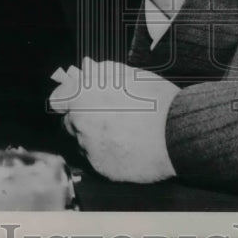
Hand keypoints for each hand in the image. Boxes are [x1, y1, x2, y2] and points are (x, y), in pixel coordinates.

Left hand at [49, 58, 179, 182]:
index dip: (70, 97)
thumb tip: (89, 69)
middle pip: (70, 122)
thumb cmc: (156, 100)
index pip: (59, 99)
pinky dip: (107, 153)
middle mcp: (81, 125)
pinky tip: (126, 145)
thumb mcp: (131, 75)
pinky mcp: (103, 170)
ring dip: (94, 136)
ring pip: (83, 142)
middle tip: (105, 113)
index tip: (77, 98)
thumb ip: (103, 72)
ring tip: (120, 130)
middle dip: (83, 117)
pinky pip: (97, 159)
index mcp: (83, 97)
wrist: (178, 133)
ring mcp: (91, 150)